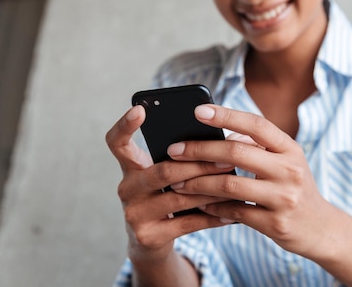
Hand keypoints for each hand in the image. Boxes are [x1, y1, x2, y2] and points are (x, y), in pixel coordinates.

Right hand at [105, 105, 233, 261]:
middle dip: (199, 164)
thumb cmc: (167, 196)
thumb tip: (235, 138)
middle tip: (228, 159)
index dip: (124, 125)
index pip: (116, 142)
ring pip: (179, 197)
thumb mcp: (168, 175)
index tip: (140, 109)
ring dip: (211, 191)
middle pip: (164, 170)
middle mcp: (127, 188)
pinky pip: (186, 223)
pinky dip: (211, 217)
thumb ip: (187, 155)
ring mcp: (134, 214)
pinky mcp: (148, 236)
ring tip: (235, 184)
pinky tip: (231, 213)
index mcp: (131, 166)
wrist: (151, 242)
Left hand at [167, 104, 335, 256]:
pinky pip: (234, 212)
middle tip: (174, 150)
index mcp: (290, 149)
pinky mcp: (275, 223)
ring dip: (198, 183)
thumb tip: (221, 133)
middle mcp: (289, 170)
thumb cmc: (294, 188)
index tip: (199, 111)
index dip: (227, 116)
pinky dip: (212, 207)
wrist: (321, 228)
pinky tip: (198, 204)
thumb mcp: (286, 161)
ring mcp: (283, 198)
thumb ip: (258, 146)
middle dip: (200, 150)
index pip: (257, 125)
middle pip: (237, 151)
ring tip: (177, 182)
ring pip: (230, 184)